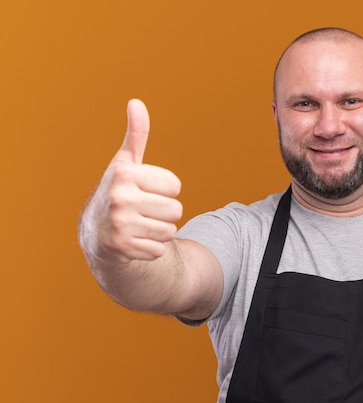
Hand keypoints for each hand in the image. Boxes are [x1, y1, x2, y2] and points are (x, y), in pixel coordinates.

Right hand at [80, 99, 182, 263]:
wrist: (95, 231)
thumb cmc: (119, 191)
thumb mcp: (126, 163)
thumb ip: (137, 135)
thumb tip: (136, 102)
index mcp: (125, 174)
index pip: (175, 186)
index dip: (166, 190)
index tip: (147, 191)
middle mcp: (120, 198)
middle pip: (176, 210)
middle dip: (165, 212)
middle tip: (144, 210)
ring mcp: (120, 224)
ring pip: (170, 231)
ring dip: (160, 231)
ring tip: (141, 224)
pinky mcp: (122, 248)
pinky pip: (159, 250)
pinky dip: (151, 248)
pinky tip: (135, 240)